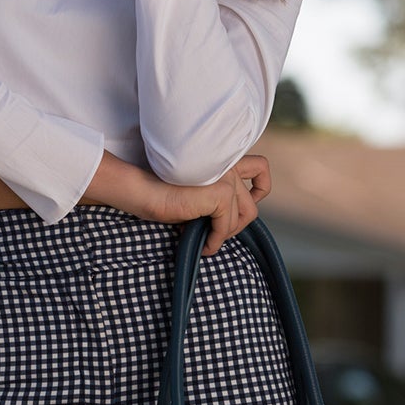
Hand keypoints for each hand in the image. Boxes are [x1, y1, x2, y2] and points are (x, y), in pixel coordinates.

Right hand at [82, 153, 269, 255]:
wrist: (144, 189)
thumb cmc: (160, 191)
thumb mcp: (197, 191)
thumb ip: (216, 195)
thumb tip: (229, 221)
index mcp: (224, 158)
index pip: (260, 168)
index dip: (260, 188)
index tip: (246, 203)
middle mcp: (228, 164)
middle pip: (253, 202)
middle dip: (237, 223)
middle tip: (214, 233)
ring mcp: (227, 177)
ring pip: (244, 216)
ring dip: (226, 233)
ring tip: (207, 239)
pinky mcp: (221, 192)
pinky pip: (227, 225)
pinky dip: (216, 240)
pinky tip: (204, 245)